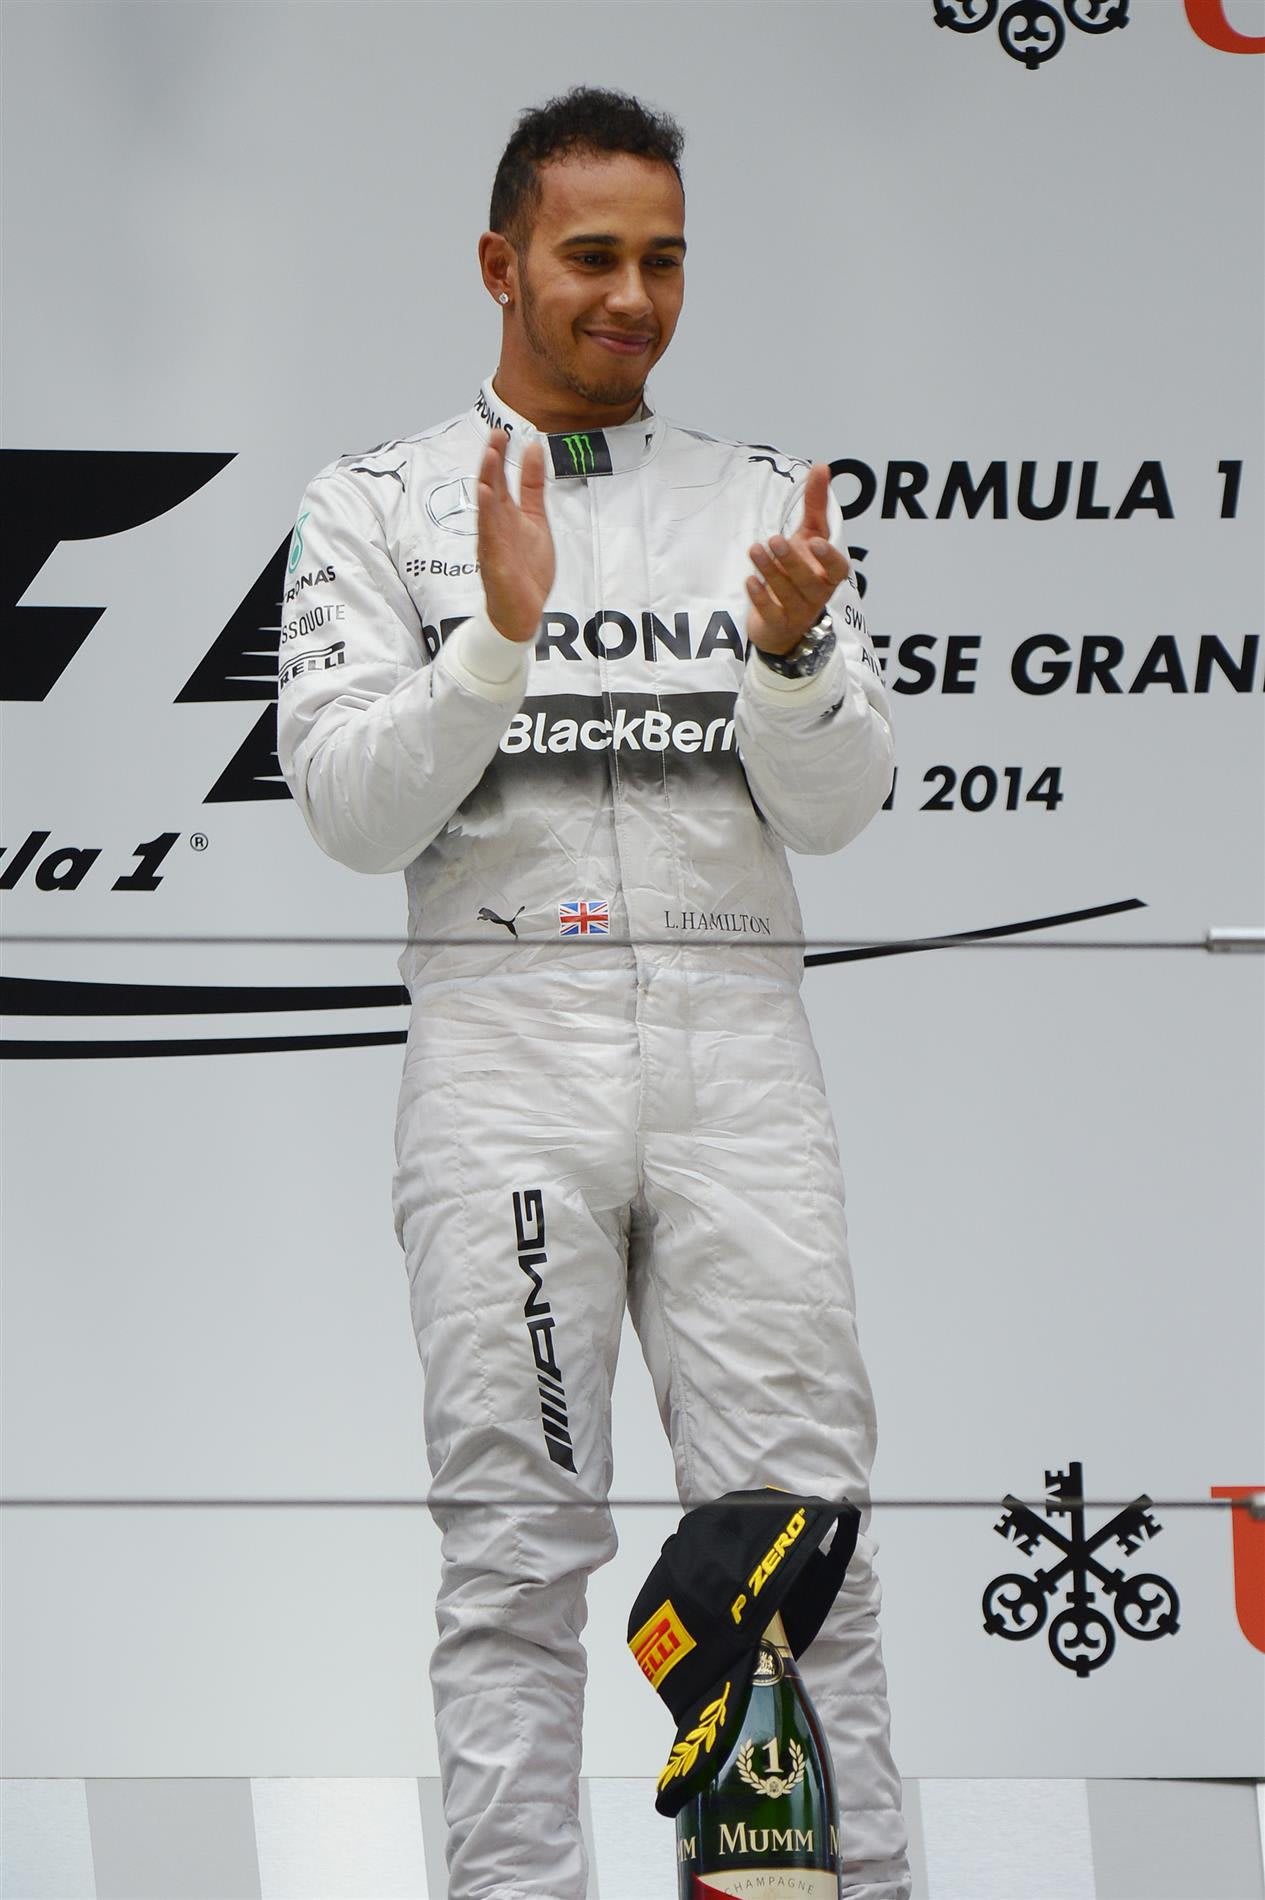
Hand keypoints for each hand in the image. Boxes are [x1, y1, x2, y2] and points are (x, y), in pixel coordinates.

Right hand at [476, 430, 554, 642]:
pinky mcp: (495, 562)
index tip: (502, 431)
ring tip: (490, 456)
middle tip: (496, 434)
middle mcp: (495, 526)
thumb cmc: (526, 568)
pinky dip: (487, 516)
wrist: (523, 612)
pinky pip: (489, 536)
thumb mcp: (536, 520)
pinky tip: (486, 496)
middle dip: (492, 460)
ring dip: (487, 480)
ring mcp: (492, 543)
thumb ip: (533, 487)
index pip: (499, 479)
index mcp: (505, 515)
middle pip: (490, 487)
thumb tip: (534, 450)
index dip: (499, 455)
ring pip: (487, 508)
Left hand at [745, 463, 849, 655]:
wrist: (784, 619)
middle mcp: (817, 594)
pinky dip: (760, 597)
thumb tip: (821, 466)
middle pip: (808, 580)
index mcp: (829, 573)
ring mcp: (798, 611)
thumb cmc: (802, 571)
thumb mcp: (809, 536)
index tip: (816, 542)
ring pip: (787, 593)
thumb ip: (816, 504)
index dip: (829, 558)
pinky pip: (770, 612)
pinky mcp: (778, 624)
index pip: (838, 568)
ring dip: (770, 571)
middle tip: (774, 539)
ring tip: (755, 549)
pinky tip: (749, 580)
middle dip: (791, 561)